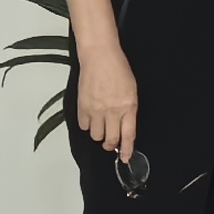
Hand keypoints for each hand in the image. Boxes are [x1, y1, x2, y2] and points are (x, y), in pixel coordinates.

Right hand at [74, 47, 139, 164]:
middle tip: (110, 143)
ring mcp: (96, 110)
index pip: (128, 135)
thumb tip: (124, 127)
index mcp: (128, 106)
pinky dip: (87, 125)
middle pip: (110, 140)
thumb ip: (129, 110)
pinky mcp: (82, 107)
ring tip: (101, 125)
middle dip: (110, 145)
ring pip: (95, 136)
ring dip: (99, 134)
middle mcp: (112, 111)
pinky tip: (91, 117)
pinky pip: (83, 126)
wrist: (99, 56)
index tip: (125, 157)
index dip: (127, 150)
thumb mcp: (132, 91)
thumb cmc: (118, 69)